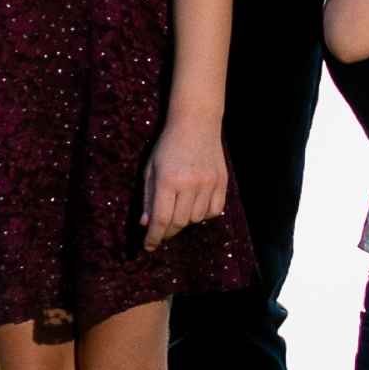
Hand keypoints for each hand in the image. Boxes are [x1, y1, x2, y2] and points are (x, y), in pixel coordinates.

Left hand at [143, 113, 228, 249]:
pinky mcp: (222, 182)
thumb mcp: (151, 169)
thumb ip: (148, 198)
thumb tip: (147, 224)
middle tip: (162, 232)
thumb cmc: (168, 145)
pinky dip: (204, 214)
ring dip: (185, 220)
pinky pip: (214, 211)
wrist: (196, 123)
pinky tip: (196, 204)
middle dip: (168, 232)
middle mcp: (190, 184)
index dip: (154, 237)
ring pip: (196, 218)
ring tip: (179, 209)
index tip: (149, 246)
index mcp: (168, 180)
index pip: (161, 219)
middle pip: (179, 222)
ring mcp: (209, 183)